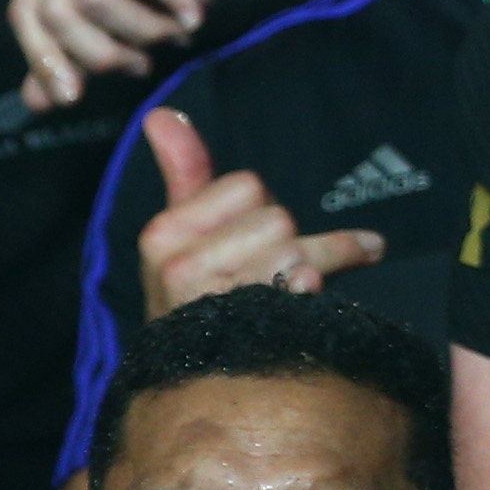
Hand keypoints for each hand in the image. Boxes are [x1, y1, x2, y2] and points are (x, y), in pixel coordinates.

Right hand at [130, 111, 378, 316]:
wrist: (196, 376)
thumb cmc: (197, 295)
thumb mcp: (183, 231)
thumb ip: (183, 170)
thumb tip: (162, 113)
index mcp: (163, 235)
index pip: (249, 185)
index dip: (260, 208)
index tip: (255, 233)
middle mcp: (181, 270)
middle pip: (277, 217)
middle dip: (292, 237)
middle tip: (287, 262)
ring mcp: (214, 304)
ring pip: (296, 249)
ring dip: (327, 258)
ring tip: (321, 274)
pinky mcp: (248, 332)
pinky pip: (303, 286)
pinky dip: (320, 285)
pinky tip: (321, 291)